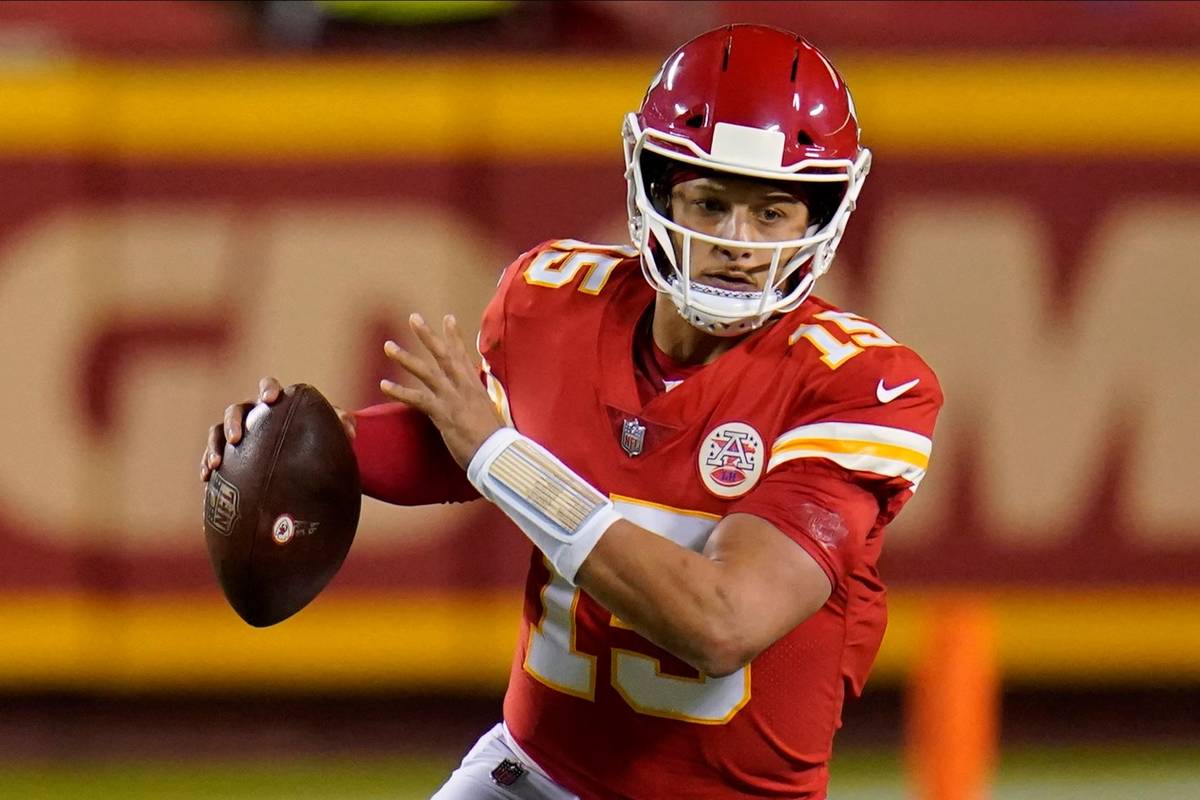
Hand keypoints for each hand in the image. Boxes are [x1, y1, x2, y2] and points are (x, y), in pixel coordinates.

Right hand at [200, 376, 355, 480]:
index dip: (268, 389)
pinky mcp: (227, 452)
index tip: (272, 399)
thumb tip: (351, 431)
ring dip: (214, 446)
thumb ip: (341, 425)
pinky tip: (206, 478)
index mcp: (273, 403)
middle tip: (237, 439)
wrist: (300, 456)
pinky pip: (212, 454)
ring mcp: (236, 431)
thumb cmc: (314, 437)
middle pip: (236, 410)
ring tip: (215, 464)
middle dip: (234, 422)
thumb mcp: (329, 431)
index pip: (267, 387)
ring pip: (217, 431)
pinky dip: (207, 463)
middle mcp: (251, 413)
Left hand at [380, 313, 502, 468]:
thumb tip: (474, 398)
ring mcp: (451, 397)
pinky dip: (399, 391)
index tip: (447, 318)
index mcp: (475, 385)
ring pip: (425, 371)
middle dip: (427, 336)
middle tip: (414, 318)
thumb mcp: (488, 411)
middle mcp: (463, 386)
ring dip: (405, 357)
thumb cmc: (493, 437)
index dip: (454, 336)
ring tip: (388, 346)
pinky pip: (416, 399)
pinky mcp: (442, 412)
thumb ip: (477, 401)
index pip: (462, 355)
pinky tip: (384, 384)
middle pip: (443, 354)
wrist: (496, 452)